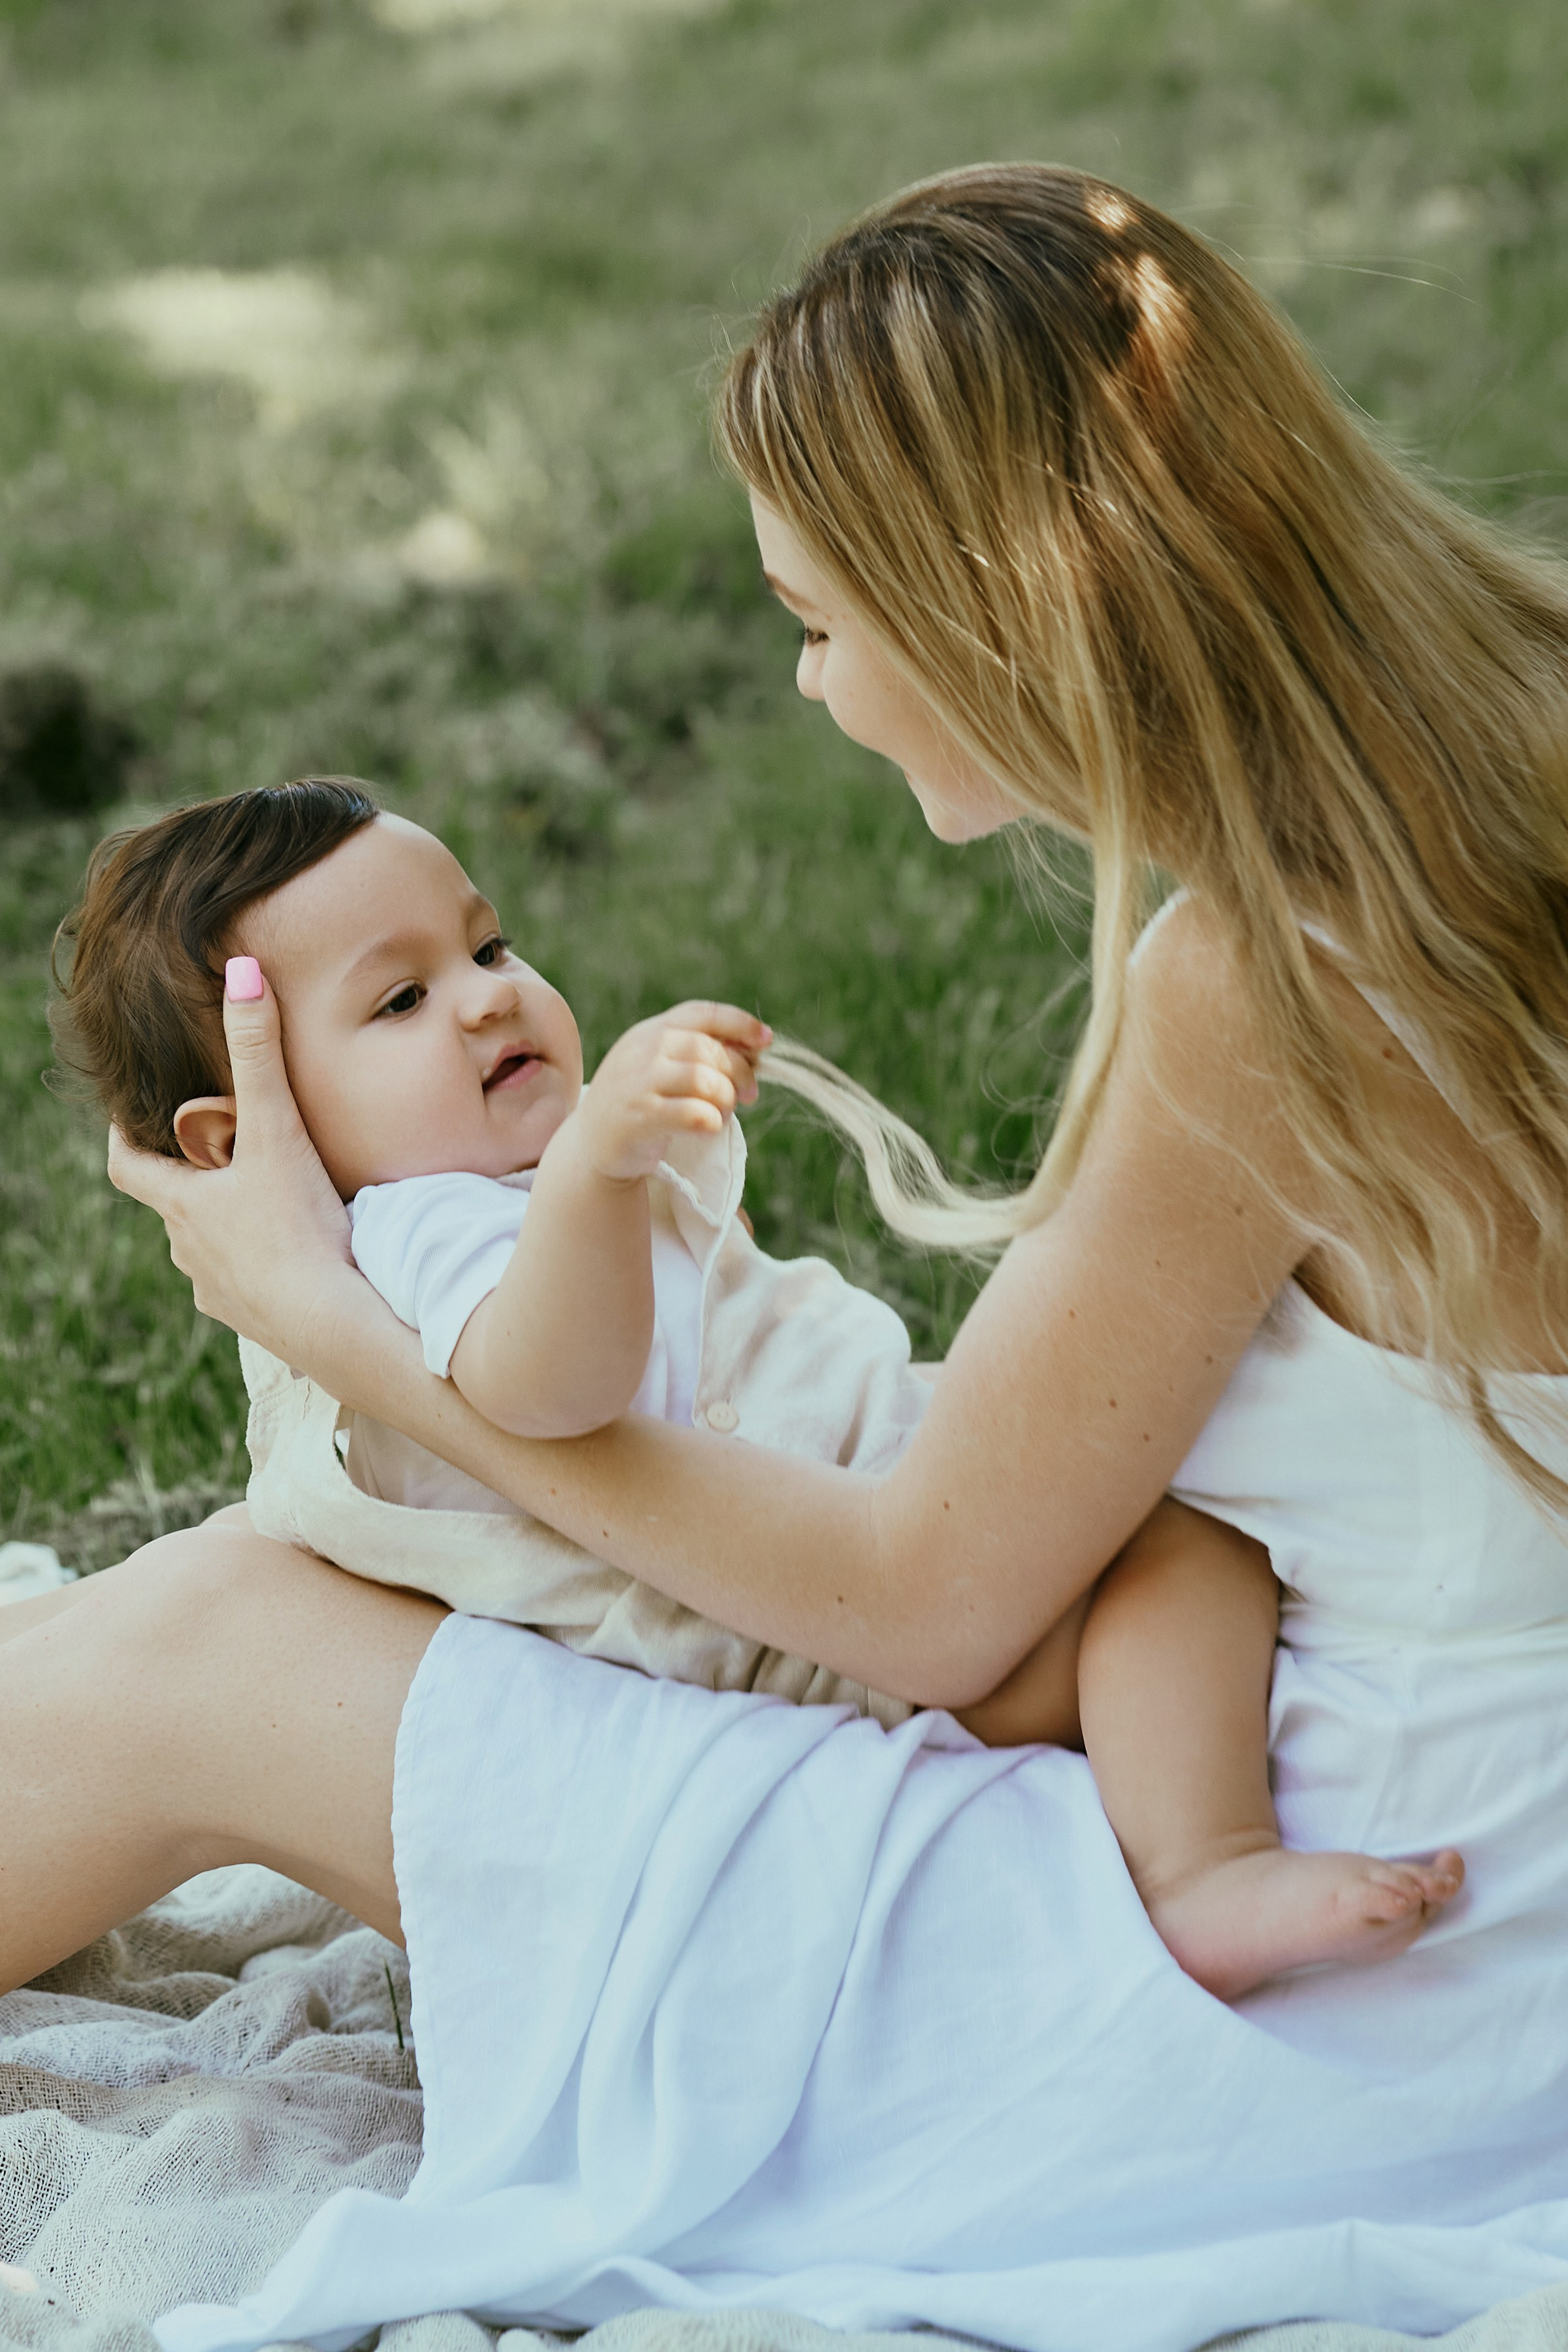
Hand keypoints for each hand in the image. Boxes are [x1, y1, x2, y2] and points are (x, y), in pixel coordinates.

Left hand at [106, 961, 356, 1361]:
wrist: (334, 1324)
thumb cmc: (298, 1229)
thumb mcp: (278, 1130)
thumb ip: (261, 1051)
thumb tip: (242, 972)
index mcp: (183, 1206)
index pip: (128, 1167)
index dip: (123, 1139)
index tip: (127, 1121)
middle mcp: (190, 1253)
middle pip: (176, 1208)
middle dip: (194, 1180)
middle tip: (222, 1151)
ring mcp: (221, 1293)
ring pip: (212, 1251)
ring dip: (230, 1227)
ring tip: (268, 1205)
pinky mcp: (258, 1324)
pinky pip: (249, 1291)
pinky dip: (263, 1270)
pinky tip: (297, 1261)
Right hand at [565, 1001, 770, 1182]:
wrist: (591, 1145)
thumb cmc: (640, 1105)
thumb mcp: (662, 1068)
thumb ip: (699, 1054)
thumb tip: (756, 1048)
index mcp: (651, 1031)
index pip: (701, 1013)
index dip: (739, 1023)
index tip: (765, 1039)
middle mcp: (642, 1051)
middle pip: (710, 1050)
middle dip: (740, 1073)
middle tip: (748, 1096)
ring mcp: (637, 1084)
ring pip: (705, 1081)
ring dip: (726, 1099)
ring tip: (722, 1113)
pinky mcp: (639, 1119)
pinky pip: (694, 1114)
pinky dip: (712, 1122)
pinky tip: (707, 1128)